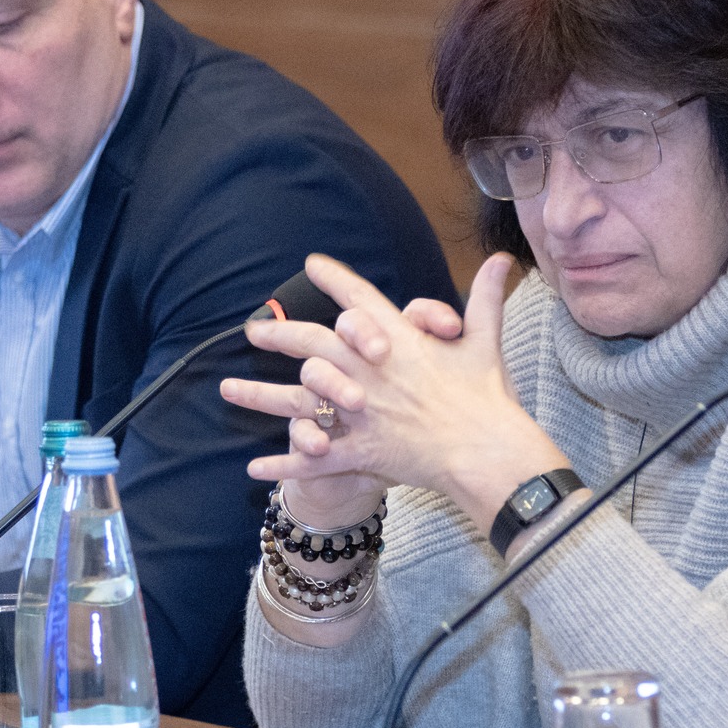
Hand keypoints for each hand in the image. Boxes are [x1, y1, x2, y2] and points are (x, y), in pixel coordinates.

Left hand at [223, 253, 570, 533]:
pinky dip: (284, 464)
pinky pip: (313, 459)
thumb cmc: (490, 398)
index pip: (360, 302)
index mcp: (398, 342)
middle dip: (280, 336)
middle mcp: (370, 372)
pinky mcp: (360, 450)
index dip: (335, 280)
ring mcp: (360, 413)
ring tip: (225, 391)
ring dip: (259, 396)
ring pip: (299, 402)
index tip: (312, 265)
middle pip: (313, 345)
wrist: (487, 451)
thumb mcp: (486, 343)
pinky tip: (253, 468)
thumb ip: (485, 299)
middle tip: (254, 331)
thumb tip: (502, 259)